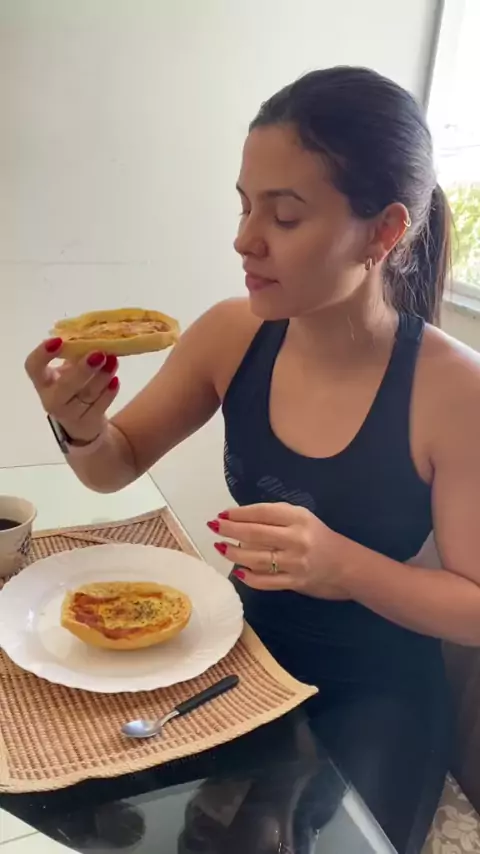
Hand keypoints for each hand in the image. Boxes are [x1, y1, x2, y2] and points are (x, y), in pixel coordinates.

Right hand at [25, 338, 119, 442]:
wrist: (84, 423)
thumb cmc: (74, 386)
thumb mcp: (70, 369)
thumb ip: (76, 354)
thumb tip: (95, 334)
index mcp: (43, 380)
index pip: (33, 367)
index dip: (42, 354)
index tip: (58, 340)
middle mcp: (52, 398)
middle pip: (64, 386)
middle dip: (82, 370)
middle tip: (99, 354)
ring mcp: (69, 414)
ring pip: (86, 395)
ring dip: (101, 377)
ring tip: (113, 361)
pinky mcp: (87, 423)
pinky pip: (99, 407)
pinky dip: (108, 393)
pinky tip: (115, 381)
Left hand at [207, 502, 349, 598]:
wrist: (348, 566)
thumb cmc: (322, 539)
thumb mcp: (304, 519)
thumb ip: (278, 517)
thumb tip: (242, 519)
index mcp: (298, 518)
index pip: (262, 513)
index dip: (239, 513)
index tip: (223, 514)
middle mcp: (296, 538)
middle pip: (255, 533)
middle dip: (230, 529)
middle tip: (213, 526)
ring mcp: (295, 562)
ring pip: (256, 558)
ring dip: (234, 553)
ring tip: (221, 548)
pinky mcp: (295, 582)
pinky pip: (266, 581)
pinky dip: (250, 577)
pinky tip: (239, 572)